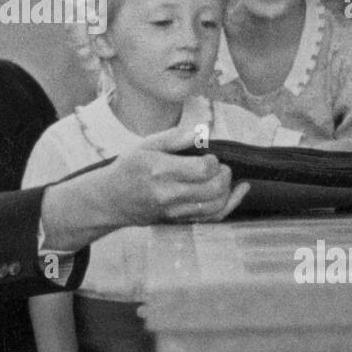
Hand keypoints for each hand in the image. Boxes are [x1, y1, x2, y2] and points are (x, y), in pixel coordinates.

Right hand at [108, 125, 249, 225]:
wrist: (112, 199)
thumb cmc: (129, 168)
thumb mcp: (146, 145)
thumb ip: (175, 137)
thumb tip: (202, 131)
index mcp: (161, 171)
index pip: (204, 169)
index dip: (213, 161)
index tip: (209, 156)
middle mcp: (169, 194)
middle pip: (214, 189)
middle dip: (224, 174)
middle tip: (219, 166)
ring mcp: (174, 212)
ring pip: (216, 206)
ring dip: (228, 190)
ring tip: (224, 177)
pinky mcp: (179, 221)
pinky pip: (211, 219)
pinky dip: (230, 205)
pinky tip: (239, 192)